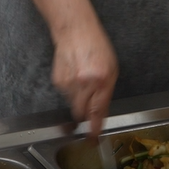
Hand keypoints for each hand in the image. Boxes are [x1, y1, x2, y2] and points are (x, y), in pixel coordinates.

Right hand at [51, 21, 117, 138]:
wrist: (75, 30)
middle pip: (82, 113)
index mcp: (102, 81)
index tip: (93, 138)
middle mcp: (85, 84)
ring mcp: (69, 83)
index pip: (98, 112)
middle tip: (88, 105)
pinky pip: (65, 94)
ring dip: (78, 99)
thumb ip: (106, 91)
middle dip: (85, 114)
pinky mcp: (58, 81)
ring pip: (73, 104)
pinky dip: (70, 90)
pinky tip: (73, 75)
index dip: (95, 128)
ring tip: (82, 80)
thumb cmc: (96, 46)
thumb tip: (100, 111)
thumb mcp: (111, 68)